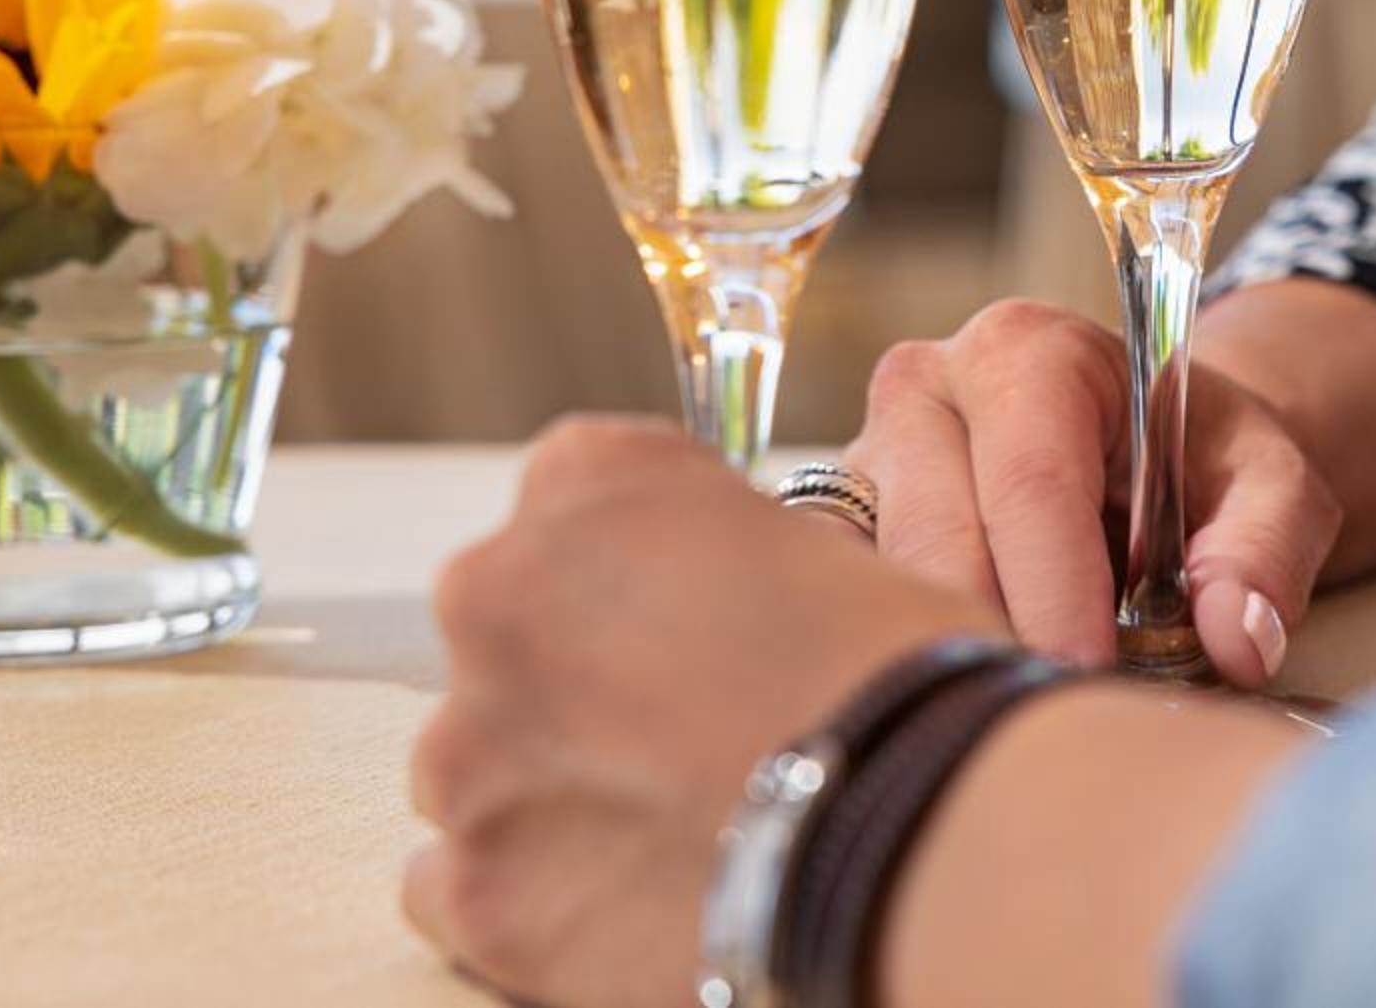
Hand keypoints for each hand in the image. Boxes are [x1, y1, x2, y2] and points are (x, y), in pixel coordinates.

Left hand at [402, 416, 997, 1007]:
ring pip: (476, 762)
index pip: (571, 500)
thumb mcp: (819, 547)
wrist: (921, 831)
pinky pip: (454, 883)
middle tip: (687, 734)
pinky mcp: (476, 887)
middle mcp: (493, 592)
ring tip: (670, 827)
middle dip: (580, 681)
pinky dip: (528, 892)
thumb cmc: (903, 676)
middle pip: (508, 635)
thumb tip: (715, 610)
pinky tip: (624, 896)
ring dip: (552, 785)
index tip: (690, 618)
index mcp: (588, 479)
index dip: (639, 571)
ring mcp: (470, 749)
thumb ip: (722, 558)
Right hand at [844, 298, 1343, 687]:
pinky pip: (845, 608)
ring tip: (1015, 723)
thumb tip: (1236, 642)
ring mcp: (864, 455)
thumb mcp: (1274, 483)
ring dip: (945, 660)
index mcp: (1030, 351)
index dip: (1059, 593)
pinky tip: (959, 711)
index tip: (1089, 680)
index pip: (1031, 482)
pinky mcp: (834, 525)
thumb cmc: (1204, 460)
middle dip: (1000, 640)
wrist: (1147, 444)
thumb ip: (1267, 549)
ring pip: (877, 583)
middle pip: (937, 540)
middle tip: (1059, 724)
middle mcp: (925, 386)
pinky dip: (900, 664)